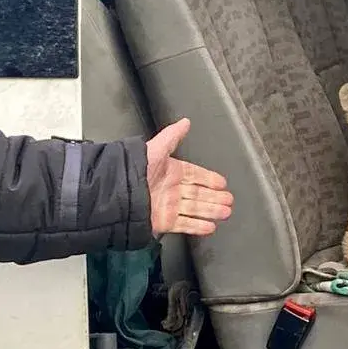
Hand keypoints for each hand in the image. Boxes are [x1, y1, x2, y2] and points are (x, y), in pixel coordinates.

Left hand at [145, 119, 232, 237]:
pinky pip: (185, 224)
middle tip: (229, 199)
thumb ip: (173, 136)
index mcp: (171, 171)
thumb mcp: (156, 148)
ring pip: (196, 209)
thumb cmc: (134, 169)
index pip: (196, 174)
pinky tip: (210, 226)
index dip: (210, 179)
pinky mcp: (165, 221)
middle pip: (199, 193)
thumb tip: (185, 122)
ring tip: (226, 212)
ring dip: (212, 211)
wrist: (118, 192)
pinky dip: (199, 226)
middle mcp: (172, 189)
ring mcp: (169, 206)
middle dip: (215, 197)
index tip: (222, 183)